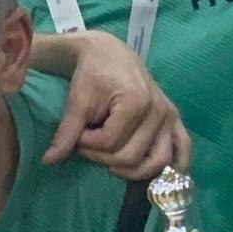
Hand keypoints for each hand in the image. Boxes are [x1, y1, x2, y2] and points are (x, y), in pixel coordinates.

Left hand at [45, 32, 189, 180]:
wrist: (109, 54)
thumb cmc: (92, 74)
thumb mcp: (77, 101)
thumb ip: (67, 132)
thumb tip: (49, 161)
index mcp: (136, 102)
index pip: (109, 143)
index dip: (86, 144)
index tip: (77, 133)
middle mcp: (159, 111)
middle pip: (130, 156)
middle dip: (103, 157)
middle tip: (90, 144)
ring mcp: (170, 117)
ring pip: (156, 162)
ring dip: (133, 170)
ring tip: (113, 161)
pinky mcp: (175, 120)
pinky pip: (183, 150)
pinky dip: (176, 167)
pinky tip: (163, 177)